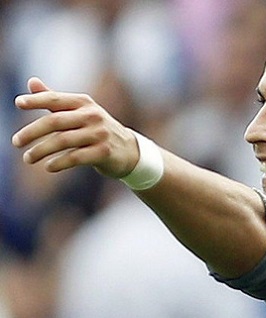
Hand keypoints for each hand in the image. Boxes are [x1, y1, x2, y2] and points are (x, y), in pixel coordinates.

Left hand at [12, 77, 139, 177]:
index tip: (18, 103)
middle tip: (16, 142)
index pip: (56, 99)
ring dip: (41, 151)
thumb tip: (31, 82)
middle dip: (32, 132)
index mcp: (84, 103)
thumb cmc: (97, 130)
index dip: (36, 100)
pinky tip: (48, 166)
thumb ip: (55, 99)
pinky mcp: (104, 152)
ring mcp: (99, 134)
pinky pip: (76, 157)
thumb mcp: (80, 112)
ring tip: (28, 158)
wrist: (129, 151)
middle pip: (55, 122)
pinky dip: (59, 162)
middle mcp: (92, 116)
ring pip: (63, 141)